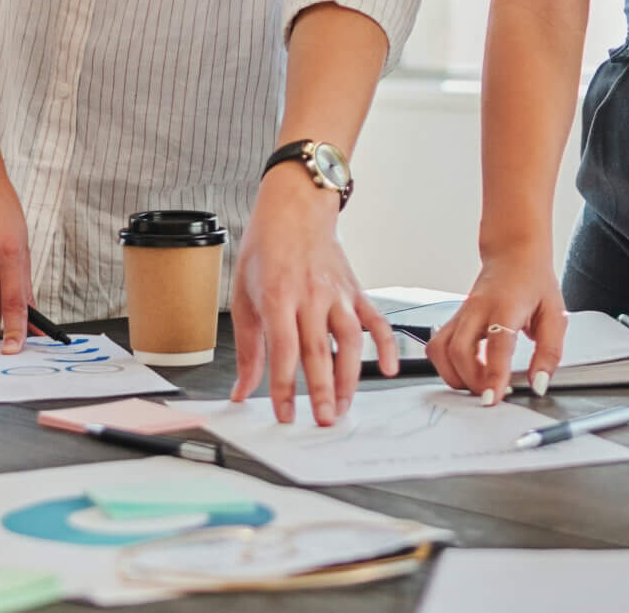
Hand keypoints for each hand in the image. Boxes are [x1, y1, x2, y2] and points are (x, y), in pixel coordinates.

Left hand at [229, 167, 393, 426]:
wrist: (295, 207)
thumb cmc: (266, 249)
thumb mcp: (244, 295)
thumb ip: (247, 349)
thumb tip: (241, 390)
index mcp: (278, 296)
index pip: (284, 350)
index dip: (284, 386)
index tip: (284, 414)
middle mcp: (310, 295)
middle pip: (319, 350)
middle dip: (322, 390)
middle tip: (323, 421)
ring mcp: (337, 293)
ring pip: (350, 340)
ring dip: (350, 377)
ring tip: (344, 407)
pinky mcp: (355, 291)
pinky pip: (376, 320)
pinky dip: (386, 344)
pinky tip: (388, 368)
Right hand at [429, 252, 565, 403]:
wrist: (514, 255)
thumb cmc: (534, 283)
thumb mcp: (555, 316)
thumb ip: (549, 353)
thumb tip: (538, 384)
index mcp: (506, 305)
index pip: (497, 343)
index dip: (494, 374)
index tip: (493, 398)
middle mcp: (478, 308)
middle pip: (460, 350)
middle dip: (471, 380)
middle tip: (489, 394)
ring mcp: (461, 313)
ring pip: (441, 350)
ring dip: (455, 376)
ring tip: (477, 385)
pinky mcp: (453, 319)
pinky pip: (437, 346)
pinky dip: (445, 365)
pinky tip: (464, 371)